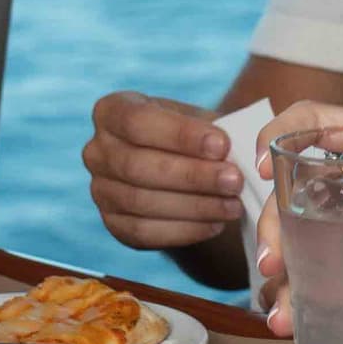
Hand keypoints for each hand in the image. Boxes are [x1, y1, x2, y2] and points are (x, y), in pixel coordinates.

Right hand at [81, 91, 240, 251]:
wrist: (180, 173)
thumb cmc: (191, 139)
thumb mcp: (199, 122)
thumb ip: (216, 131)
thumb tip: (245, 147)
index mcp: (112, 111)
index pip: (138, 122)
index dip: (180, 135)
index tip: (222, 145)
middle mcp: (97, 150)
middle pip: (137, 165)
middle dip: (192, 175)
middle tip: (234, 181)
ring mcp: (100, 190)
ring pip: (141, 202)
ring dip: (193, 206)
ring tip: (233, 205)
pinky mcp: (112, 224)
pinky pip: (144, 231)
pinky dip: (184, 230)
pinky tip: (215, 224)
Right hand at [249, 101, 342, 333]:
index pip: (319, 119)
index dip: (282, 133)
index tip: (265, 170)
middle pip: (300, 189)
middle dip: (275, 226)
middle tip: (274, 269)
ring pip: (310, 238)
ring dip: (287, 275)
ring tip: (282, 319)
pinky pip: (337, 272)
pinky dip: (313, 298)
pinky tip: (302, 330)